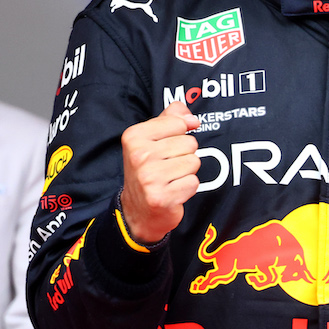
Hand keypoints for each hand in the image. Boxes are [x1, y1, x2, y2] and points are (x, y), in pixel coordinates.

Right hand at [120, 100, 200, 243]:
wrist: (137, 211)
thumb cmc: (148, 170)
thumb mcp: (151, 139)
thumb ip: (171, 119)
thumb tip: (192, 118)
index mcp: (134, 136)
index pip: (179, 123)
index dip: (179, 136)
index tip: (165, 148)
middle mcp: (139, 155)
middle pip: (190, 143)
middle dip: (184, 155)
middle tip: (167, 167)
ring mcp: (149, 177)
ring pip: (194, 162)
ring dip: (187, 172)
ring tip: (170, 179)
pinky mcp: (161, 197)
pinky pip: (193, 182)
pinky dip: (187, 188)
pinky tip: (172, 191)